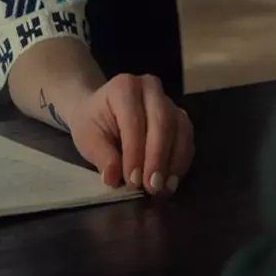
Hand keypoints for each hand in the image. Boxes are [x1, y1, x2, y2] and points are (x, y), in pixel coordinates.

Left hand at [67, 73, 193, 196]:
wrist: (101, 112)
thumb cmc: (94, 123)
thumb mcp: (88, 138)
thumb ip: (101, 156)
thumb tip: (113, 178)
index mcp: (124, 87)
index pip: (134, 120)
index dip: (134, 152)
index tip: (132, 181)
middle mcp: (151, 88)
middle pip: (162, 122)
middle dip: (157, 158)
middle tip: (152, 187)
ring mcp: (169, 101)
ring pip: (180, 130)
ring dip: (174, 162)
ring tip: (164, 188)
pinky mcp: (180, 117)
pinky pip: (187, 138)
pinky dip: (181, 161)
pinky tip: (171, 181)